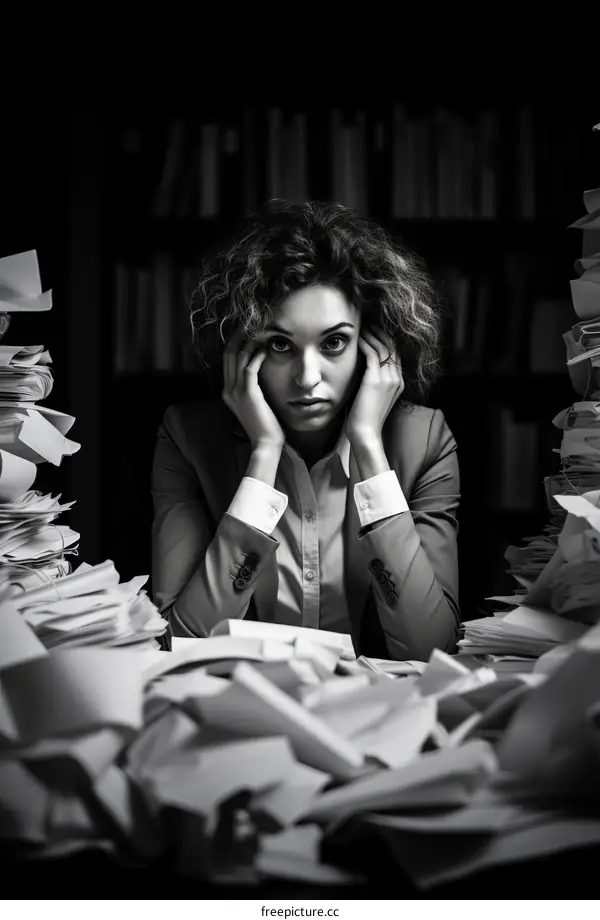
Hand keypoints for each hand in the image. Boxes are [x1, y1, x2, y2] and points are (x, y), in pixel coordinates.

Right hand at [221, 329, 284, 449]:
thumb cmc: (265, 425)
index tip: (246, 330)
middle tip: (251, 323)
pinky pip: (250, 368)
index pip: (227, 360)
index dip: (235, 343)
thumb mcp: (254, 403)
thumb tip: (260, 370)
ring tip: (261, 330)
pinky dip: (257, 356)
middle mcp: (228, 390)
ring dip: (249, 342)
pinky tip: (266, 348)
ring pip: (238, 358)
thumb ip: (252, 388)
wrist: (265, 444)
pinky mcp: (248, 394)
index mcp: (227, 391)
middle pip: (229, 354)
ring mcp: (236, 392)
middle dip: (239, 336)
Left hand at [346, 326, 404, 445]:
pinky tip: (357, 338)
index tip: (374, 330)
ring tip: (362, 326)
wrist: (365, 433)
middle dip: (380, 332)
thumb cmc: (364, 417)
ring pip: (383, 347)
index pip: (395, 353)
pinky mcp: (376, 380)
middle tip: (368, 322)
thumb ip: (372, 380)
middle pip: (392, 346)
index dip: (386, 339)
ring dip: (372, 334)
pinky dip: (365, 343)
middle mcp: (397, 378)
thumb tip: (361, 366)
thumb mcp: (372, 395)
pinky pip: (373, 354)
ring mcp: (388, 379)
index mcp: (398, 382)